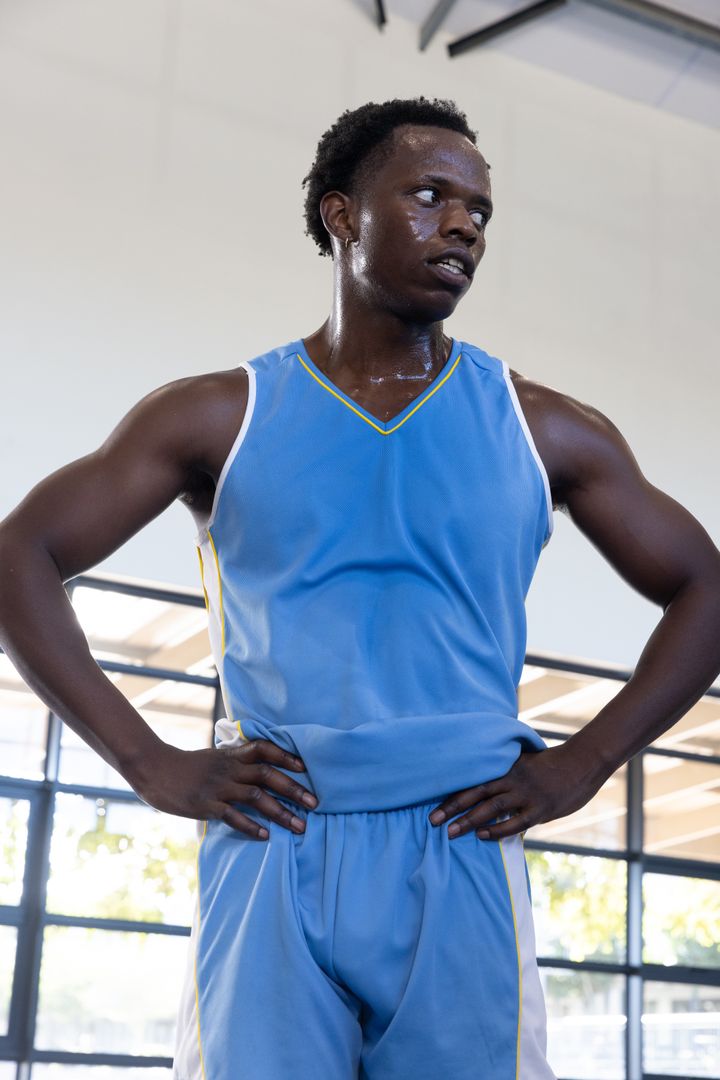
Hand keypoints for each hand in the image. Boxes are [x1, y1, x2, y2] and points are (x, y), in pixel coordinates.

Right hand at [130, 739, 317, 839]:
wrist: (154, 769)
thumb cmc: (185, 766)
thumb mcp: (213, 757)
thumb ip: (235, 762)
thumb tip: (259, 768)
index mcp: (231, 755)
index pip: (263, 749)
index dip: (286, 755)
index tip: (306, 767)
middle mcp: (229, 769)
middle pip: (267, 775)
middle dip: (293, 789)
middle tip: (315, 803)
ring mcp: (218, 787)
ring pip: (256, 797)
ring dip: (281, 812)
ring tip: (299, 827)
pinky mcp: (206, 805)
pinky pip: (233, 816)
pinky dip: (251, 826)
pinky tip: (266, 837)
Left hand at [428, 744, 606, 841]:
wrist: (582, 762)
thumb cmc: (553, 764)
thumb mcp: (526, 763)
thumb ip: (509, 775)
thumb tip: (493, 789)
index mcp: (506, 768)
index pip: (473, 781)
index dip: (453, 793)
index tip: (433, 805)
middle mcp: (511, 780)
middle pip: (475, 793)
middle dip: (453, 808)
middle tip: (433, 820)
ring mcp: (526, 794)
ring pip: (491, 807)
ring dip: (469, 820)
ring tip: (451, 832)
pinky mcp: (540, 809)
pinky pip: (515, 821)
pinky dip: (498, 829)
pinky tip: (483, 836)